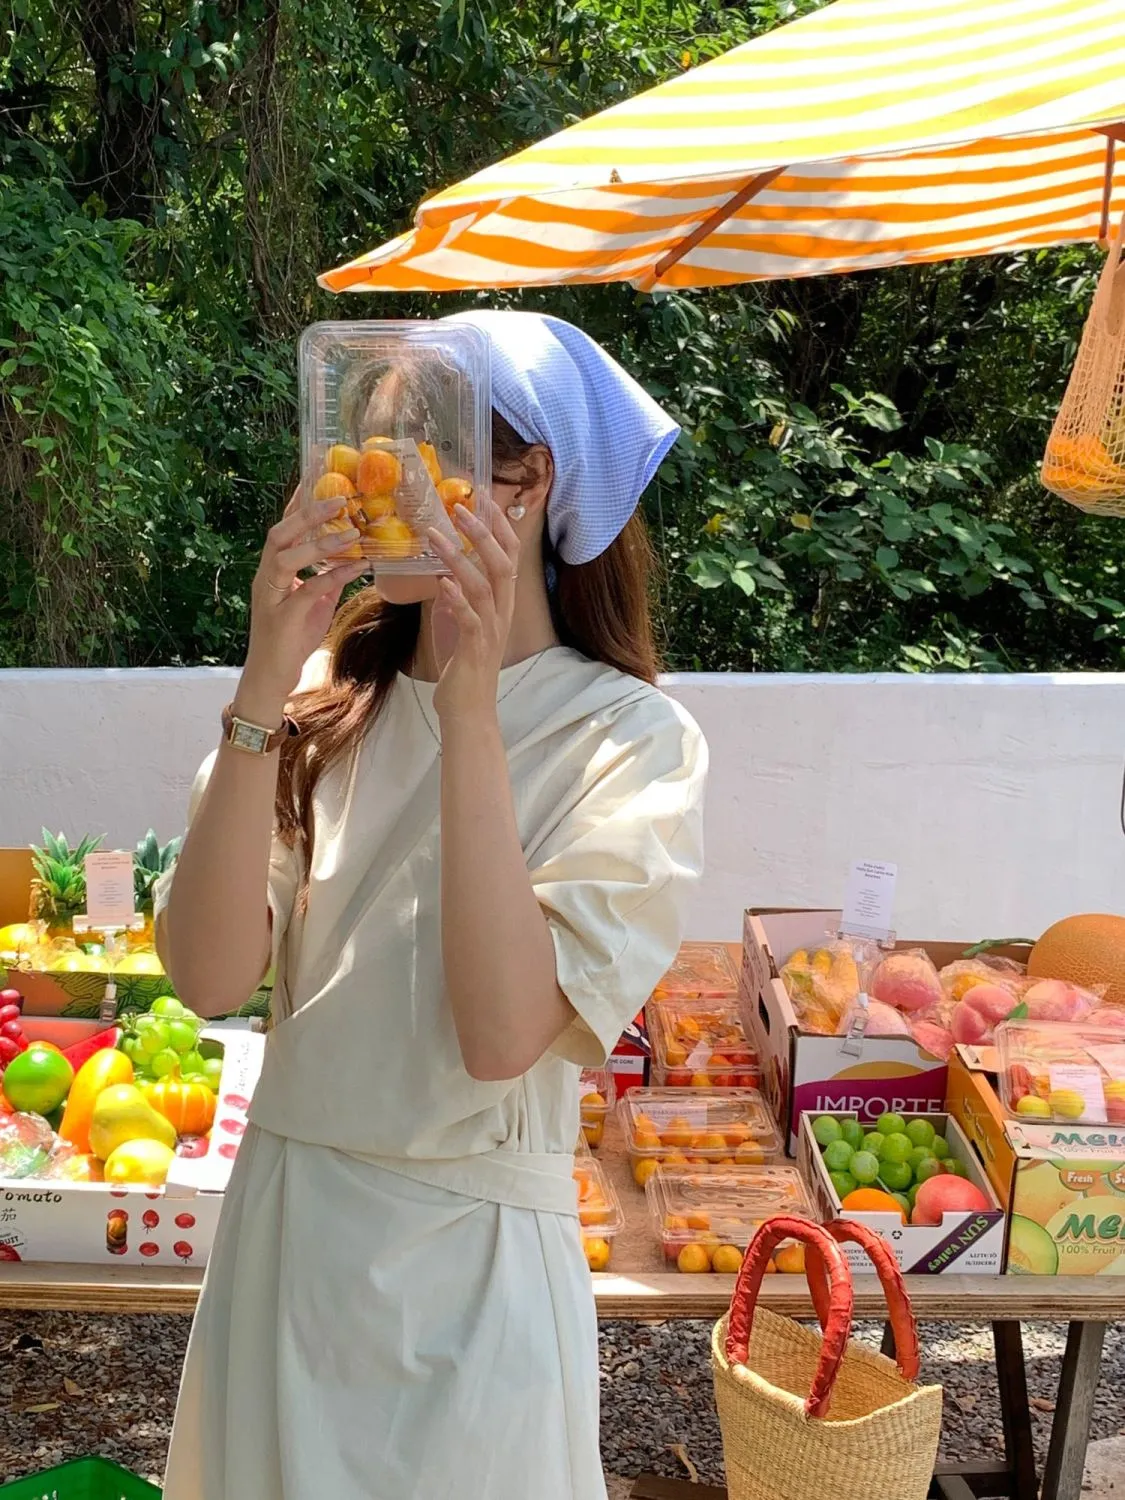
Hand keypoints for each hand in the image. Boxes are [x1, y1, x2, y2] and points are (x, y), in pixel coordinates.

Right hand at [238, 492, 367, 720]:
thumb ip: (326, 580)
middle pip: (279, 535)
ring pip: (286, 558)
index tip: (317, 480)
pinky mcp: (282, 618)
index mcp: (271, 572)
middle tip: (339, 499)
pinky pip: (309, 590)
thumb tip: (349, 561)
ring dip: (320, 542)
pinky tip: (358, 567)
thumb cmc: (289, 641)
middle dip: (307, 514)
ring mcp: (271, 597)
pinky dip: (334, 576)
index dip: (298, 504)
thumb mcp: (314, 605)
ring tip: (352, 532)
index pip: (282, 530)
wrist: (270, 677)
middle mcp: (265, 579)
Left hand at [427, 502, 519, 724]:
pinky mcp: (474, 649)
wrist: (467, 712)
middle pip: (503, 563)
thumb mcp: (459, 624)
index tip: (481, 497)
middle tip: (461, 506)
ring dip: (459, 557)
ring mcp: (491, 631)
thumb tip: (445, 573)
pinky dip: (456, 598)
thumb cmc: (462, 668)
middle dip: (483, 532)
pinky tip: (441, 582)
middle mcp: (502, 613)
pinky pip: (470, 618)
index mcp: (502, 604)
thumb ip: (457, 598)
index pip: (509, 556)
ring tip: (436, 536)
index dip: (498, 525)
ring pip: (484, 585)